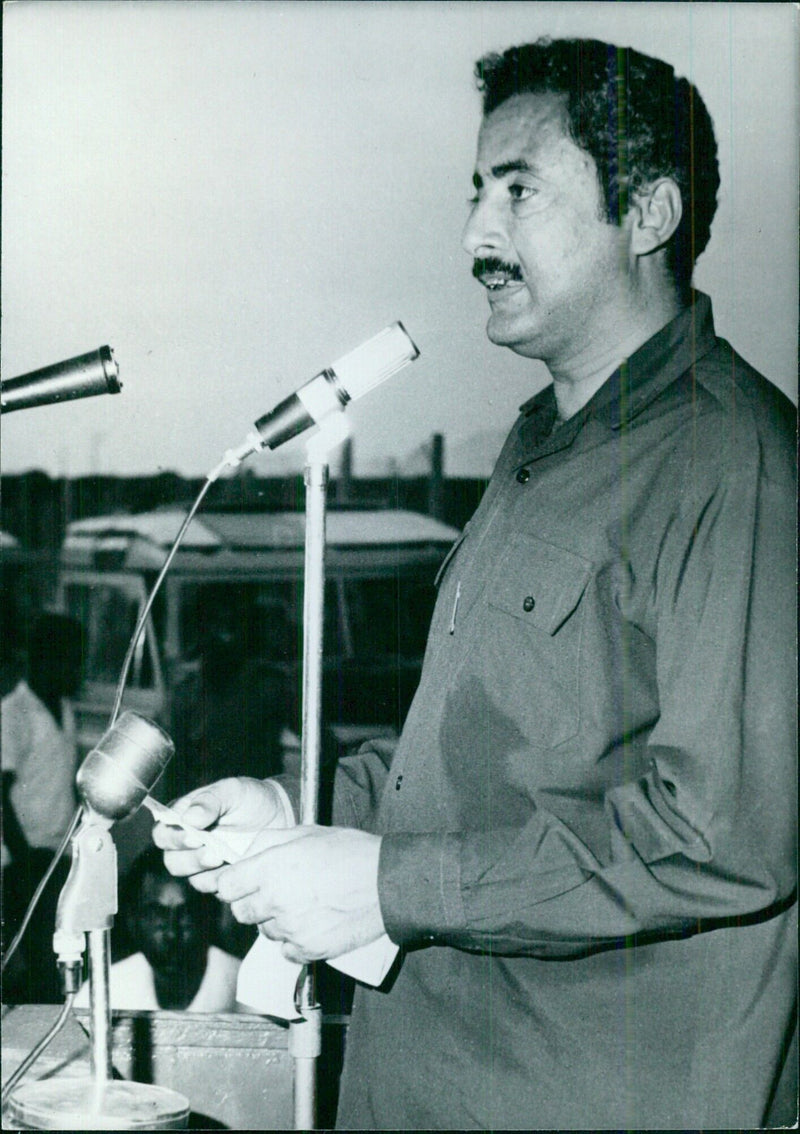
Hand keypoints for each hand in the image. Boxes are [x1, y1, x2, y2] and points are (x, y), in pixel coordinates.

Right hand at [151, 776, 290, 886]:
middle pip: (171, 860)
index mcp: (183, 817)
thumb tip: (189, 817)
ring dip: (205, 871)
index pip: (162, 832)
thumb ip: (210, 800)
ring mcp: (203, 863)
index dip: (173, 838)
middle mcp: (187, 843)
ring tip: (224, 858)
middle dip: (190, 858)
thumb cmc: (250, 799)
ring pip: (190, 878)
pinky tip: (236, 868)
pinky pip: (213, 887)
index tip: (194, 836)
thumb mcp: (232, 790)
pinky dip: (223, 880)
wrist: (280, 815)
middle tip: (212, 852)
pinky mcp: (220, 878)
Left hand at [211, 824, 385, 962]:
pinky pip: (286, 950)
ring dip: (275, 921)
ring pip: (264, 931)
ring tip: (301, 904)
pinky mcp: (308, 949)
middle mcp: (275, 900)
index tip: (242, 882)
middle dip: (252, 902)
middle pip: (241, 912)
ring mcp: (291, 928)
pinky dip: (294, 940)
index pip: (226, 886)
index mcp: (271, 868)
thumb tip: (246, 855)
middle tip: (274, 892)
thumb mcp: (305, 833)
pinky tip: (311, 922)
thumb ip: (268, 843)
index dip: (232, 883)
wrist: (386, 882)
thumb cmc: (349, 852)